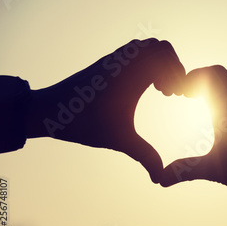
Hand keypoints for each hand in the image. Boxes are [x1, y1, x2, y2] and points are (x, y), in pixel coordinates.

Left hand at [26, 39, 184, 182]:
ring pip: (147, 47)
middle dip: (173, 67)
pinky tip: (143, 88)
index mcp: (130, 74)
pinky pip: (135, 52)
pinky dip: (146, 64)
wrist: (48, 110)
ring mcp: (115, 60)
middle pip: (161, 47)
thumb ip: (144, 156)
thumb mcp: (119, 140)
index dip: (179, 73)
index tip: (177, 96)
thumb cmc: (83, 124)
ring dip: (160, 64)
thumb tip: (160, 178)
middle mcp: (123, 62)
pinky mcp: (108, 64)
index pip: (165, 55)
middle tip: (171, 92)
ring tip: (160, 90)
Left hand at [160, 66, 226, 225]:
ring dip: (221, 82)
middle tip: (183, 93)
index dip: (190, 79)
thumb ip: (188, 168)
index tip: (176, 94)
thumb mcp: (213, 168)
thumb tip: (159, 180)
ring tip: (204, 100)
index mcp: (226, 109)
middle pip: (221, 71)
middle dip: (200, 77)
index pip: (208, 78)